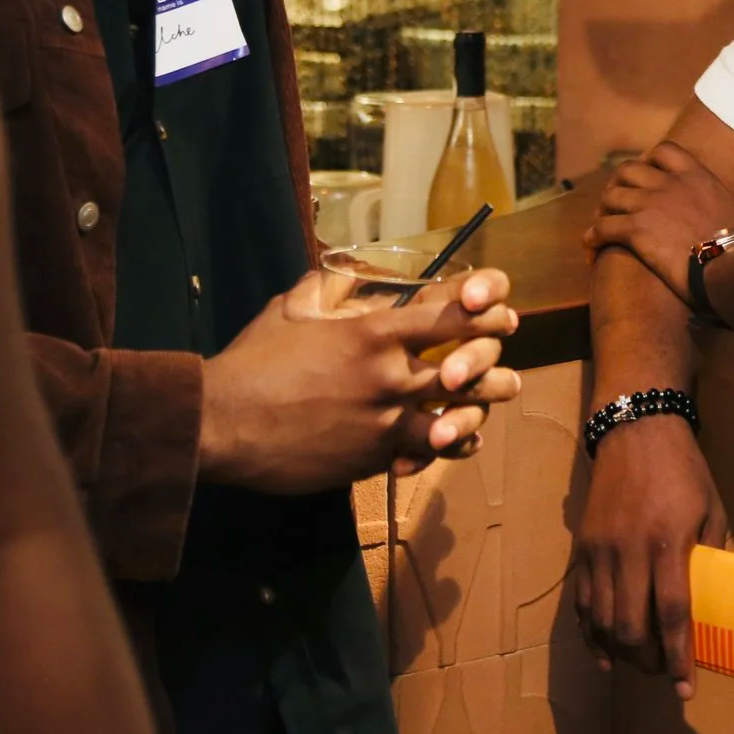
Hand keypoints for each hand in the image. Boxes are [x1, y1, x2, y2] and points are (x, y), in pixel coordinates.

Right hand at [199, 268, 520, 491]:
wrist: (223, 423)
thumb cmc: (254, 362)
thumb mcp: (291, 310)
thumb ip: (324, 292)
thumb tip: (337, 274)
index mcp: (372, 333)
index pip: (446, 314)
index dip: (482, 310)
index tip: (501, 307)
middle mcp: (388, 375)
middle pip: (465, 367)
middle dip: (493, 364)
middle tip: (509, 364)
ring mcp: (383, 421)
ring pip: (455, 417)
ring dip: (480, 409)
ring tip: (498, 403)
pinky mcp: (371, 458)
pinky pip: (424, 452)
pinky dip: (445, 446)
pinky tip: (458, 442)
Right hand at [575, 413, 726, 698]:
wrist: (635, 426)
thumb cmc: (683, 468)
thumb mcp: (711, 510)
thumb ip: (710, 556)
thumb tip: (716, 600)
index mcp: (667, 542)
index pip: (670, 615)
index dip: (678, 657)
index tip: (686, 688)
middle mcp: (628, 550)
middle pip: (630, 626)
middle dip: (648, 661)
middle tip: (664, 670)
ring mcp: (600, 549)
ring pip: (602, 620)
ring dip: (621, 651)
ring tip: (640, 662)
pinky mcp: (583, 545)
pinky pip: (583, 601)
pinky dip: (592, 632)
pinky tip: (605, 651)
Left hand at [583, 141, 733, 303]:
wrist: (733, 268)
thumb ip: (717, 208)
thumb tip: (722, 225)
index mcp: (697, 176)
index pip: (664, 151)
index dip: (647, 160)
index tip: (643, 176)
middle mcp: (670, 183)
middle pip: (628, 170)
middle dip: (617, 185)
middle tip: (615, 205)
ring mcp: (651, 203)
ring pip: (611, 197)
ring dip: (602, 212)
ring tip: (600, 229)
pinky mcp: (636, 229)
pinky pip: (602, 228)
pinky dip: (592, 238)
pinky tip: (592, 250)